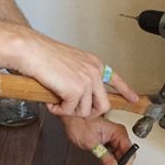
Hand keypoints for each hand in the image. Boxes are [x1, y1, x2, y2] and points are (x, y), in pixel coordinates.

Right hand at [12, 29, 138, 117]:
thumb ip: (80, 78)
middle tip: (72, 110)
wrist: (30, 51)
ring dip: (69, 111)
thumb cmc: (42, 56)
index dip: (126, 91)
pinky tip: (50, 102)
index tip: (134, 98)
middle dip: (88, 113)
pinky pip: (70, 111)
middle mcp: (94, 71)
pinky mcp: (75, 90)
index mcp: (93, 63)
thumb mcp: (70, 64)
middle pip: (103, 105)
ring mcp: (86, 81)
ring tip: (56, 102)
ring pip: (85, 112)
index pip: (115, 79)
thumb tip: (80, 97)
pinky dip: (58, 111)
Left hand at [61, 116, 136, 164]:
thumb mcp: (92, 142)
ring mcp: (112, 142)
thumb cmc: (80, 123)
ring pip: (116, 162)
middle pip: (123, 159)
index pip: (128, 152)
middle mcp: (117, 137)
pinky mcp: (106, 147)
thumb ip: (104, 155)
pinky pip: (109, 160)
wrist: (71, 119)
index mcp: (118, 133)